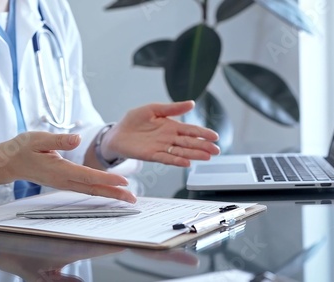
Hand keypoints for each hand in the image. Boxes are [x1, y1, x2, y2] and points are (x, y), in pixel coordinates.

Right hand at [0, 132, 135, 202]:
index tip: (123, 181)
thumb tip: (76, 139)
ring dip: (110, 194)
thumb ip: (58, 140)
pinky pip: (86, 189)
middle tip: (133, 198)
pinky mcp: (65, 183)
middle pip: (93, 189)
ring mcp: (64, 184)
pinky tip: (111, 191)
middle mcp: (64, 180)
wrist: (8, 162)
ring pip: (91, 191)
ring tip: (127, 197)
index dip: (106, 179)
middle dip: (114, 194)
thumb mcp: (37, 138)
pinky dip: (101, 190)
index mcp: (59, 169)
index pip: (87, 176)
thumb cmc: (22, 148)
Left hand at [103, 101, 220, 166]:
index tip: (215, 136)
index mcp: (171, 126)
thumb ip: (172, 108)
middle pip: (189, 142)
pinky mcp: (152, 155)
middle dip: (203, 146)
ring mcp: (162, 147)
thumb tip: (191, 103)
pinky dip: (177, 161)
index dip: (203, 133)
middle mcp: (169, 138)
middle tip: (216, 150)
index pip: (191, 130)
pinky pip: (167, 158)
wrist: (117, 133)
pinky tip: (187, 162)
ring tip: (207, 157)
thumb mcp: (153, 109)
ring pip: (181, 152)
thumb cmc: (134, 120)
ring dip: (194, 154)